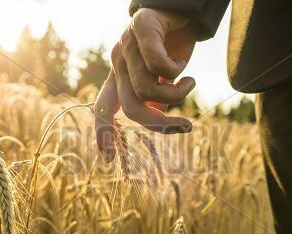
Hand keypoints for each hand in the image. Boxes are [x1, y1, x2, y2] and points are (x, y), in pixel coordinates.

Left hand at [95, 8, 196, 161]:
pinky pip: (158, 64)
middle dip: (161, 124)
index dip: (103, 133)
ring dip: (177, 93)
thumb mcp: (165, 79)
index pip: (104, 107)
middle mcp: (118, 62)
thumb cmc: (173, 46)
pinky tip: (184, 65)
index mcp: (120, 76)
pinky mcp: (139, 27)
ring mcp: (126, 44)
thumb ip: (156, 99)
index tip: (108, 159)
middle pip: (132, 107)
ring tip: (188, 81)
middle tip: (186, 127)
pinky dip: (177, 71)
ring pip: (147, 89)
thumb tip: (157, 118)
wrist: (181, 10)